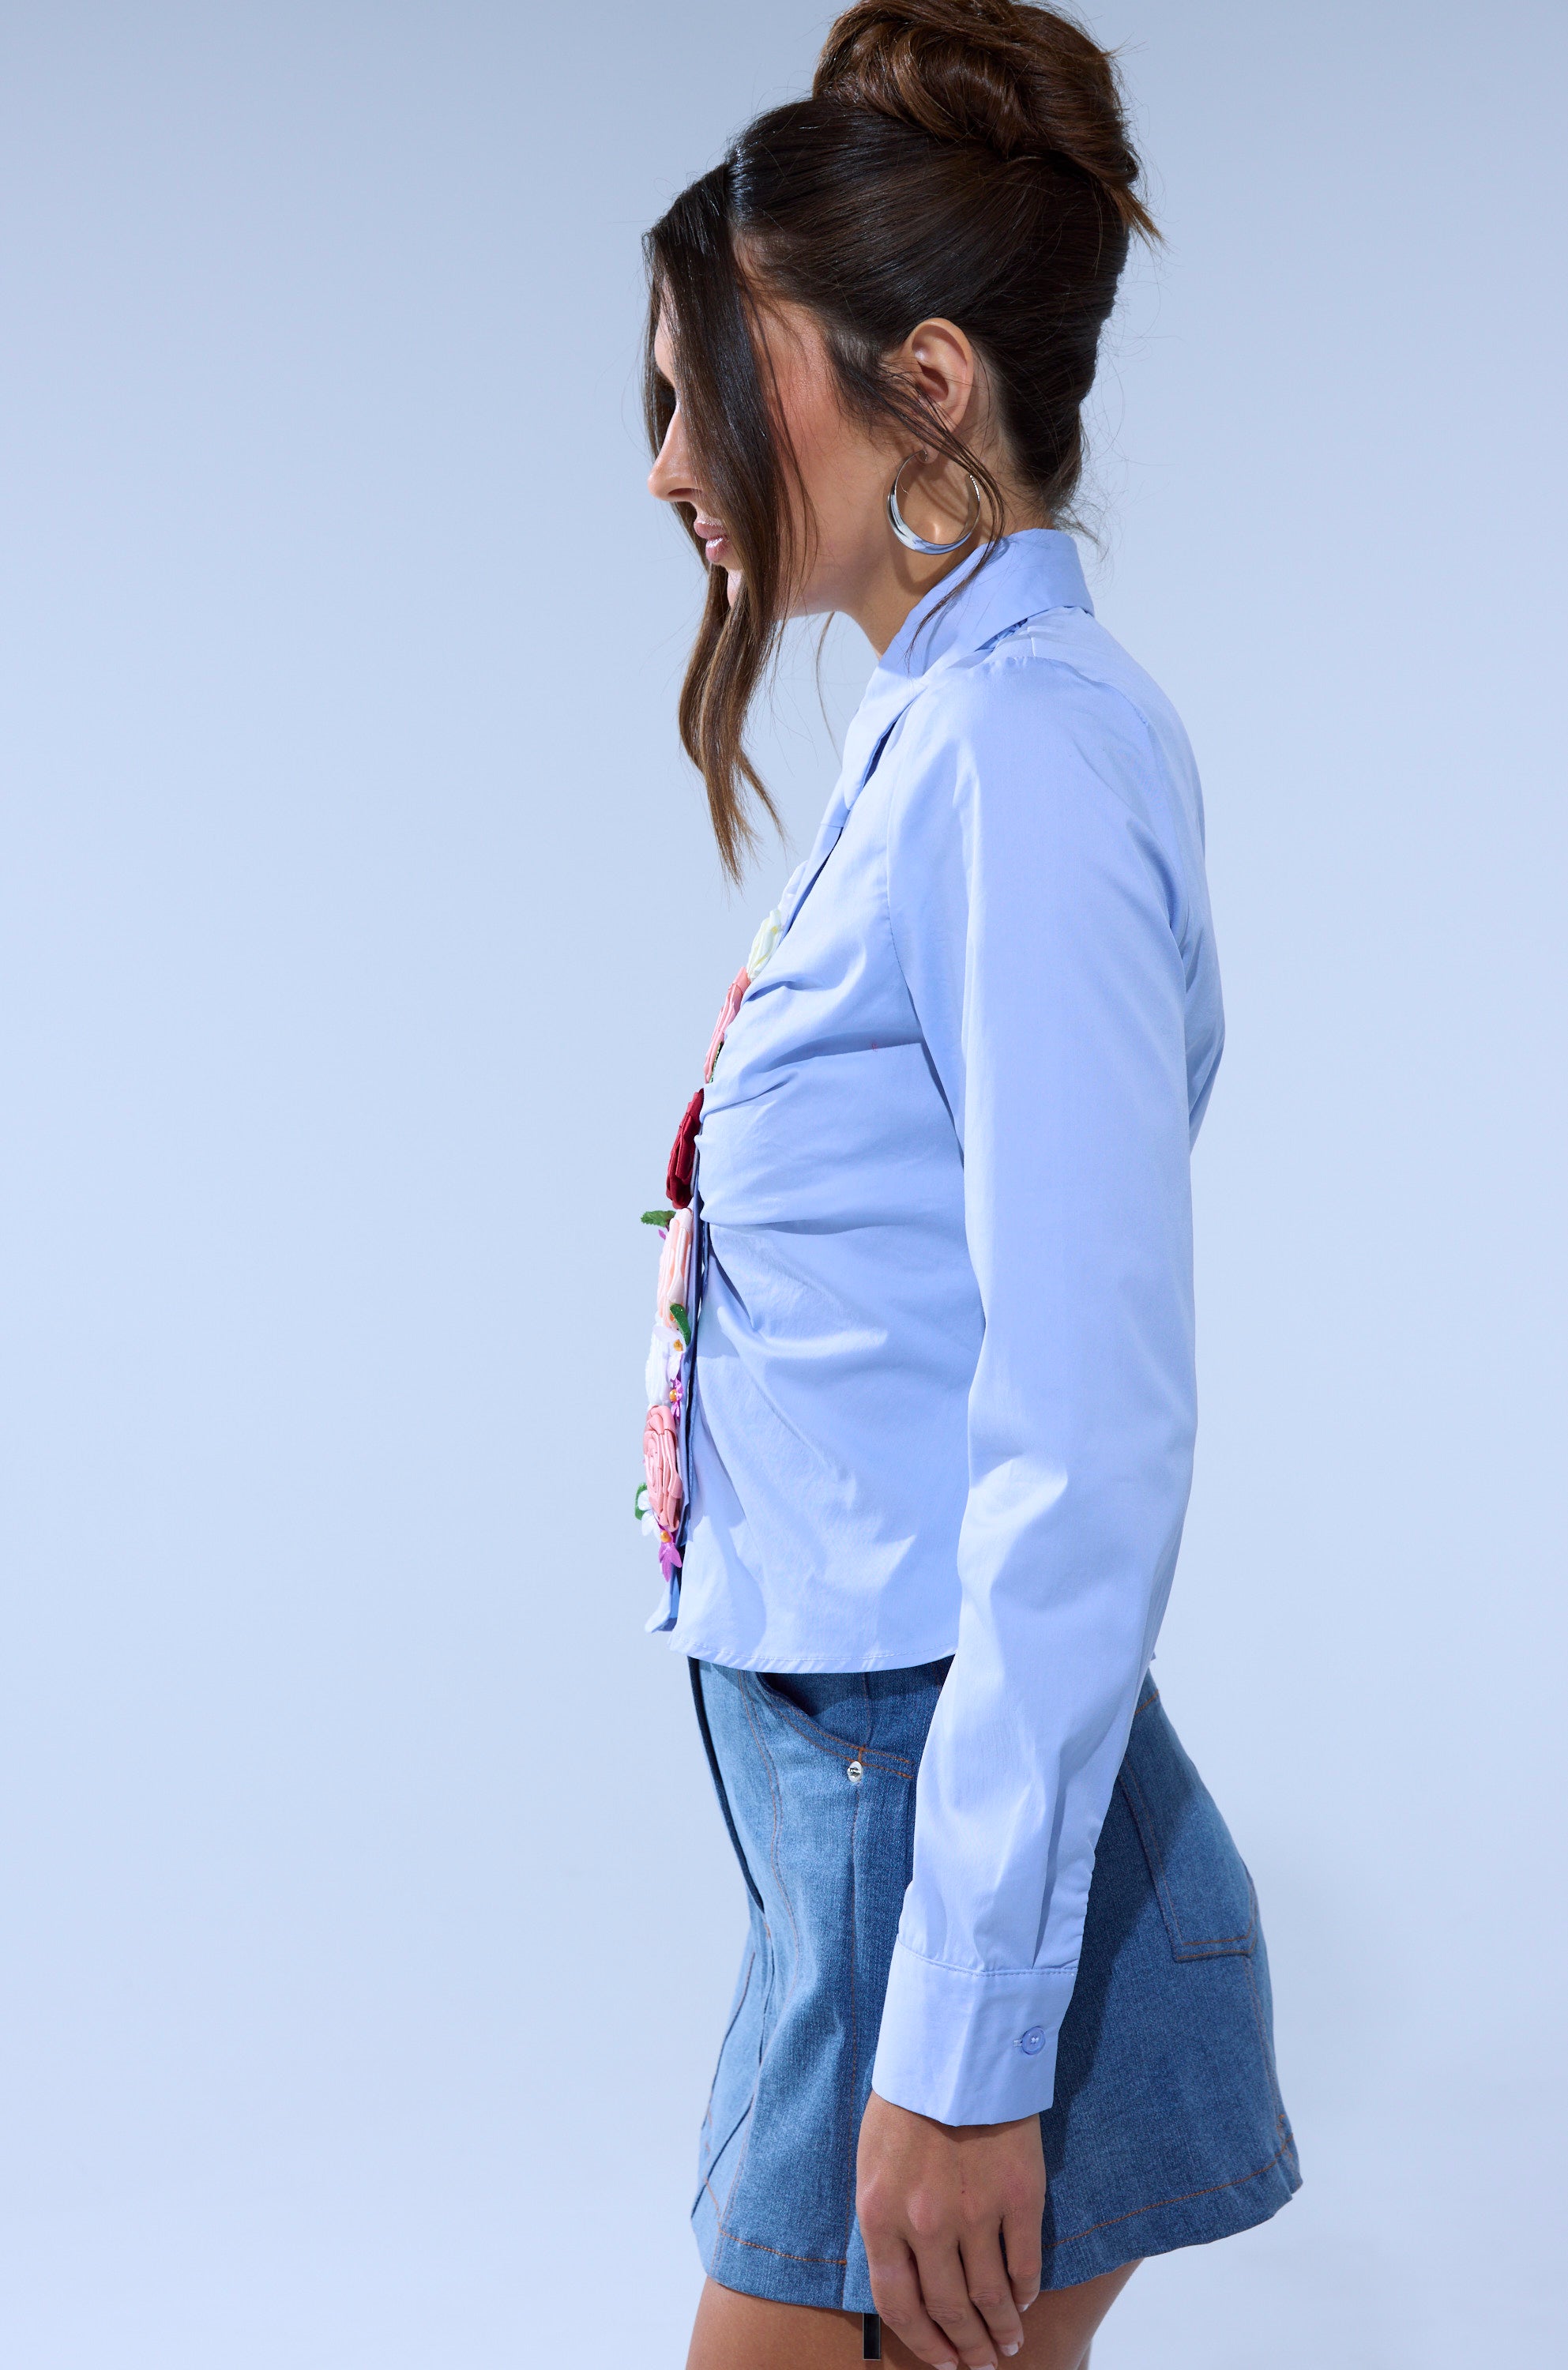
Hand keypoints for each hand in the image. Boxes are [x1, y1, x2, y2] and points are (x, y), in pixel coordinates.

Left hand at [856, 2089, 1044, 2367]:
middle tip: (982, 2363)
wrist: (954, 2047)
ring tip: (1008, 2345)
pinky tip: (1024, 2301)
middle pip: (948, 2307)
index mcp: (881, 2214)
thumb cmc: (907, 2102)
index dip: (923, 2342)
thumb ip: (885, 2221)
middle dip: (966, 2345)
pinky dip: (1025, 2290)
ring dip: (1000, 2328)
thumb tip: (903, 2278)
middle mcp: (926, 2223)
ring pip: (990, 2294)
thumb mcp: (872, 2163)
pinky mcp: (1019, 2195)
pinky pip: (1024, 2262)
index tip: (942, 2362)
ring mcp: (975, 2212)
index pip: (898, 2304)